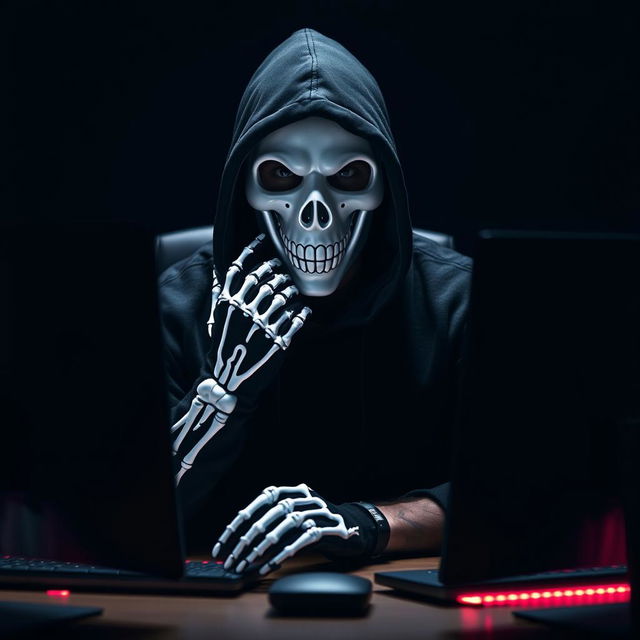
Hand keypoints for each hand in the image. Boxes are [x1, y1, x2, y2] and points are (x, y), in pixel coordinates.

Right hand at [171, 235, 310, 481]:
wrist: (230, 380)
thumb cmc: (225, 347)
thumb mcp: (220, 319)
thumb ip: (225, 295)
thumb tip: (224, 273)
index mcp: (229, 303)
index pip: (242, 268)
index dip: (254, 251)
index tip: (263, 241)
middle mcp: (245, 310)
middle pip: (266, 278)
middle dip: (277, 269)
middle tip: (283, 270)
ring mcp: (262, 324)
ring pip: (284, 295)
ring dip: (291, 289)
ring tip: (293, 291)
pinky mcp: (278, 339)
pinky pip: (297, 317)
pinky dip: (303, 311)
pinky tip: (303, 311)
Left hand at [211, 483, 382, 575]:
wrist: (357, 526)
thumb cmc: (318, 524)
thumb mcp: (296, 514)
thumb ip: (274, 518)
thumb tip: (242, 539)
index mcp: (293, 490)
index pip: (260, 501)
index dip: (239, 522)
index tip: (222, 543)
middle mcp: (305, 496)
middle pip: (269, 516)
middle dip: (247, 540)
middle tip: (232, 560)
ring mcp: (318, 511)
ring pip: (283, 527)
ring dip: (261, 549)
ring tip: (247, 564)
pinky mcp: (328, 528)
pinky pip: (299, 541)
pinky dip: (281, 555)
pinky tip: (268, 566)